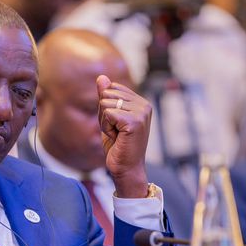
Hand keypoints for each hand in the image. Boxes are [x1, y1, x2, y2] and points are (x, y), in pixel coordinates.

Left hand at [97, 75, 149, 197]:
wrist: (126, 168)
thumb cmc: (118, 145)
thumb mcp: (108, 117)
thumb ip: (105, 97)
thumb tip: (101, 77)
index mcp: (141, 102)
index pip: (111, 88)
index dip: (106, 107)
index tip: (115, 124)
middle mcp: (144, 104)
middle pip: (107, 94)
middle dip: (103, 114)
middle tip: (115, 132)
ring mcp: (141, 112)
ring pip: (105, 103)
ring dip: (104, 122)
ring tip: (117, 135)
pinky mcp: (135, 121)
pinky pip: (107, 113)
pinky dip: (106, 127)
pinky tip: (117, 138)